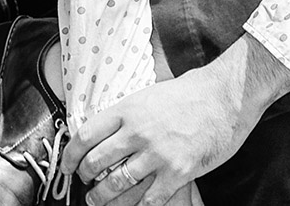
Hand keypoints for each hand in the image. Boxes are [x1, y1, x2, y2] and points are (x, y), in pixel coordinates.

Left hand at [61, 36, 289, 205]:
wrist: (222, 97)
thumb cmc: (187, 94)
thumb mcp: (147, 95)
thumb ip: (126, 115)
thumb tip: (103, 133)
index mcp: (127, 109)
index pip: (86, 134)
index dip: (71, 155)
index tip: (67, 166)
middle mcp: (137, 132)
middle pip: (98, 162)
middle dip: (86, 178)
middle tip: (85, 185)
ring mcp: (157, 154)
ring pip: (118, 185)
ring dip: (104, 198)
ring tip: (99, 201)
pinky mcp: (177, 173)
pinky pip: (148, 200)